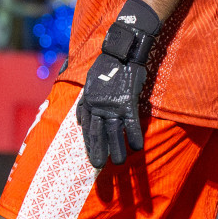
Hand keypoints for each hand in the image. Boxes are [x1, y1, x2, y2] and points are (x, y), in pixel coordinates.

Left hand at [76, 51, 146, 168]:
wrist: (121, 52)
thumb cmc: (106, 66)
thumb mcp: (89, 83)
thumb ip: (84, 103)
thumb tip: (80, 120)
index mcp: (88, 103)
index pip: (87, 129)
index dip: (89, 144)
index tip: (92, 156)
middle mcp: (98, 107)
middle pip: (98, 133)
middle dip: (99, 151)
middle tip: (100, 166)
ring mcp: (113, 105)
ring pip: (114, 131)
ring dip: (117, 148)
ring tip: (120, 163)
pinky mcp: (127, 101)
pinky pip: (131, 123)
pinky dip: (133, 135)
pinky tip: (137, 147)